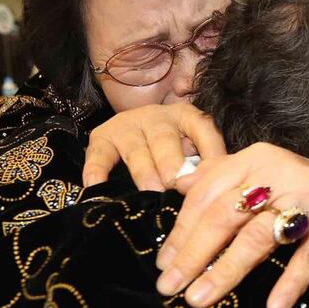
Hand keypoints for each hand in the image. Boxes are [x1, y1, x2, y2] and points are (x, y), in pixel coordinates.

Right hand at [83, 103, 225, 190]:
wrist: (134, 134)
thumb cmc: (173, 151)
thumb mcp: (194, 151)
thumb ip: (205, 165)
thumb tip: (210, 188)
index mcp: (186, 117)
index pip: (204, 129)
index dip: (211, 151)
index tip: (212, 177)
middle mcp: (157, 117)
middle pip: (165, 138)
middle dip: (171, 162)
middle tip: (176, 182)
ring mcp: (128, 125)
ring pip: (136, 148)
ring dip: (144, 170)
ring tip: (151, 189)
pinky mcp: (102, 138)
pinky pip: (98, 155)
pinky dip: (96, 170)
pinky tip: (96, 186)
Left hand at [155, 142, 308, 307]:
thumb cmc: (295, 194)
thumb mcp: (257, 179)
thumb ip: (218, 180)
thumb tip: (173, 184)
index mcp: (254, 159)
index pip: (207, 194)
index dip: (181, 231)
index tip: (163, 264)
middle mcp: (281, 171)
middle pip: (226, 214)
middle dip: (194, 253)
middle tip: (171, 287)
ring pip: (259, 235)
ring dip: (227, 270)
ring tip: (200, 299)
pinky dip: (291, 280)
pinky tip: (273, 306)